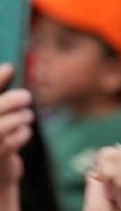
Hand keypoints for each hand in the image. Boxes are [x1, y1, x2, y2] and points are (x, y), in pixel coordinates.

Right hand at [0, 64, 32, 188]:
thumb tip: (9, 68)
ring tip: (28, 116)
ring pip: (1, 125)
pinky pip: (11, 142)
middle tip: (27, 96)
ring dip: (19, 117)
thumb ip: (1, 99)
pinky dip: (23, 133)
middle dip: (11, 100)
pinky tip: (26, 131)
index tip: (10, 68)